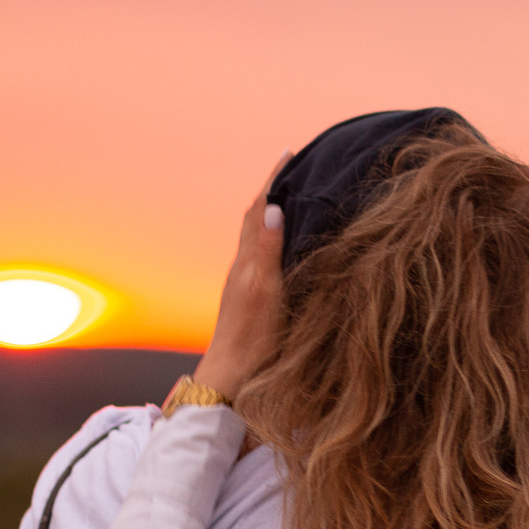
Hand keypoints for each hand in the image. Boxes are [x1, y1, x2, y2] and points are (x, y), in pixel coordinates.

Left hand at [192, 154, 290, 399]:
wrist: (233, 374)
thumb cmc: (253, 337)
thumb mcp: (266, 289)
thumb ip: (268, 249)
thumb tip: (272, 207)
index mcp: (248, 260)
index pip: (260, 209)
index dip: (274, 180)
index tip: (290, 154)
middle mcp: (244, 266)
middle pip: (256, 217)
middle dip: (274, 190)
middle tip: (295, 170)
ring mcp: (247, 282)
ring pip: (258, 236)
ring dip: (272, 214)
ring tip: (292, 199)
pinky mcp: (252, 298)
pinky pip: (263, 255)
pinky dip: (274, 238)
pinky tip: (284, 246)